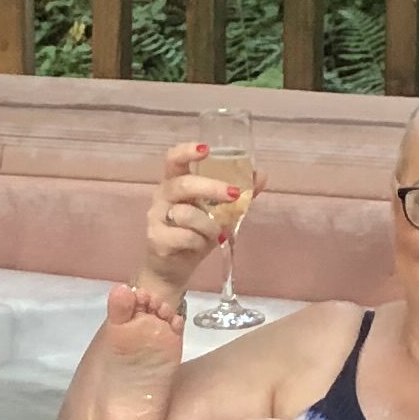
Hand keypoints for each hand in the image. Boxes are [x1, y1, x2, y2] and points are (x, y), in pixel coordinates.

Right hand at [136, 138, 233, 296]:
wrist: (172, 270)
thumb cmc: (194, 234)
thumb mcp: (219, 214)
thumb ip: (238, 195)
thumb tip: (262, 175)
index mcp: (175, 183)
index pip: (174, 159)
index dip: (187, 151)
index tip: (206, 149)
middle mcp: (162, 196)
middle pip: (183, 184)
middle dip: (211, 188)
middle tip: (234, 194)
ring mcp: (156, 217)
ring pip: (187, 214)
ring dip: (208, 226)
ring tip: (214, 234)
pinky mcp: (156, 239)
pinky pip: (185, 236)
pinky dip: (199, 242)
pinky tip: (198, 246)